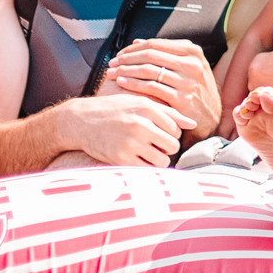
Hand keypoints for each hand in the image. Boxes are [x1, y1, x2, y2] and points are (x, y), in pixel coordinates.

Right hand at [56, 92, 194, 168]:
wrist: (80, 121)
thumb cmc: (112, 110)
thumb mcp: (138, 103)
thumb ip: (167, 112)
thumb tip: (193, 123)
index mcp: (146, 107)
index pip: (176, 128)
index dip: (171, 134)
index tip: (159, 133)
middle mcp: (140, 124)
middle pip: (172, 145)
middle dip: (167, 148)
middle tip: (155, 145)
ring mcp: (131, 142)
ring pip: (163, 160)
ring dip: (158, 160)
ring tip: (147, 153)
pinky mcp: (121, 158)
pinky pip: (147, 169)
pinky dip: (147, 168)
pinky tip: (138, 160)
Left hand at [104, 38, 220, 139]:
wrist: (211, 117)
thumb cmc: (194, 89)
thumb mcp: (187, 66)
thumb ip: (164, 53)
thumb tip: (136, 42)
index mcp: (192, 51)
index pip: (155, 44)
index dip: (134, 48)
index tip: (120, 54)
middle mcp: (192, 64)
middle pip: (150, 56)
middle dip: (127, 59)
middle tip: (112, 63)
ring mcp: (188, 82)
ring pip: (148, 71)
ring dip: (126, 71)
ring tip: (113, 73)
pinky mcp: (182, 99)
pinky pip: (151, 88)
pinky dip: (133, 84)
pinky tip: (122, 84)